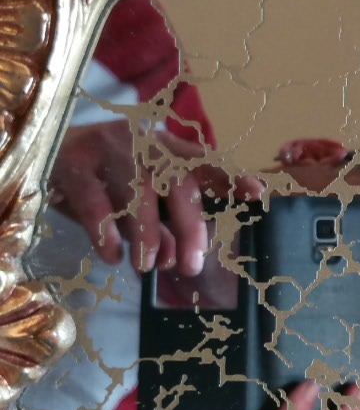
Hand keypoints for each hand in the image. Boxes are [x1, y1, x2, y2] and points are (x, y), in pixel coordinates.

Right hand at [49, 121, 262, 275]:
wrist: (51, 153)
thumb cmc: (109, 182)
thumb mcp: (144, 202)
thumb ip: (164, 229)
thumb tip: (175, 259)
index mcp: (169, 149)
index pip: (207, 162)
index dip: (232, 178)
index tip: (257, 196)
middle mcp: (146, 142)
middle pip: (177, 182)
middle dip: (189, 227)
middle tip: (190, 265)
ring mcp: (110, 147)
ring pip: (138, 191)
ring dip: (146, 233)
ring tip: (148, 266)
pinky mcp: (76, 162)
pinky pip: (95, 200)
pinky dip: (105, 231)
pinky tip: (111, 255)